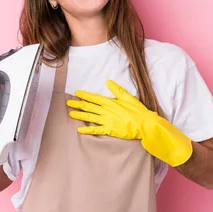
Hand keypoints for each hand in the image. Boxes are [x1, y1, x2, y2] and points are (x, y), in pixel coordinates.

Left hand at [66, 80, 192, 166]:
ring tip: (70, 114)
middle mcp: (106, 111)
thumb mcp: (128, 97)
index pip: (94, 98)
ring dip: (79, 115)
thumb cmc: (138, 110)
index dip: (84, 95)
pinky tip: (79, 129)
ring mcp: (107, 121)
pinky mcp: (109, 130)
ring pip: (90, 117)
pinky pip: (96, 130)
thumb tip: (108, 81)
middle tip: (68, 103)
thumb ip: (117, 90)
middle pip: (89, 107)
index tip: (76, 93)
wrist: (144, 124)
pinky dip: (87, 130)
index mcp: (110, 102)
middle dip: (77, 104)